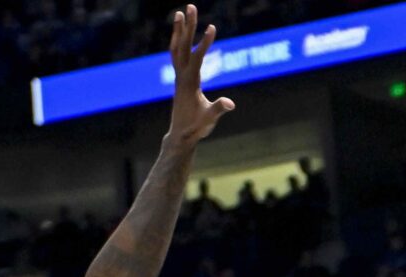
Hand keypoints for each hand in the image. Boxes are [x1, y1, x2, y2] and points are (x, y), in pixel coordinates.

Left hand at [164, 7, 235, 145]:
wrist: (181, 135)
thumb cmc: (196, 127)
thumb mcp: (209, 119)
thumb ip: (218, 110)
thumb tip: (230, 103)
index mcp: (189, 82)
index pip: (197, 57)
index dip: (205, 42)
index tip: (212, 26)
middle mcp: (181, 75)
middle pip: (183, 45)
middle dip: (188, 26)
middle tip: (191, 6)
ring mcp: (178, 76)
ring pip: (176, 47)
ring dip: (178, 30)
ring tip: (180, 12)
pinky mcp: (179, 78)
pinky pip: (176, 55)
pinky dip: (178, 41)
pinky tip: (181, 34)